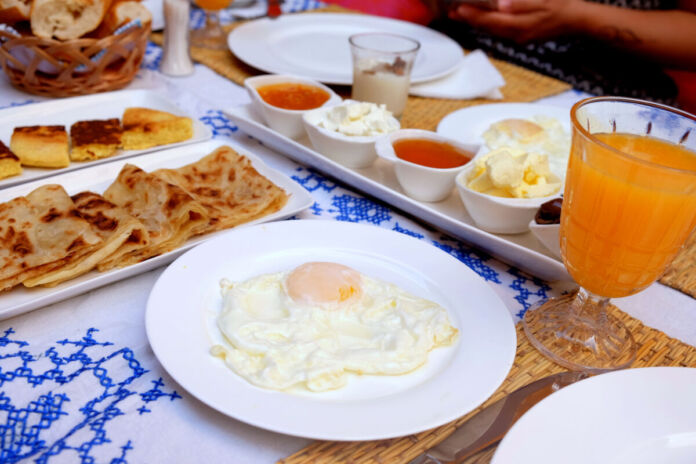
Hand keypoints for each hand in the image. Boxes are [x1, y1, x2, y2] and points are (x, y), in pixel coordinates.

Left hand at [448, 0, 583, 42]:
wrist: (578, 20)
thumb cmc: (563, 6)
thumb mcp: (543, 1)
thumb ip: (521, 4)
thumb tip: (501, 5)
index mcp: (520, 25)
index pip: (490, 21)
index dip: (473, 15)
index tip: (458, 9)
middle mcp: (517, 35)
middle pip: (487, 28)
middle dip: (469, 20)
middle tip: (452, 12)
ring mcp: (519, 37)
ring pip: (492, 31)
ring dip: (476, 23)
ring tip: (462, 15)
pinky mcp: (523, 35)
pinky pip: (500, 31)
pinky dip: (489, 24)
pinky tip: (484, 19)